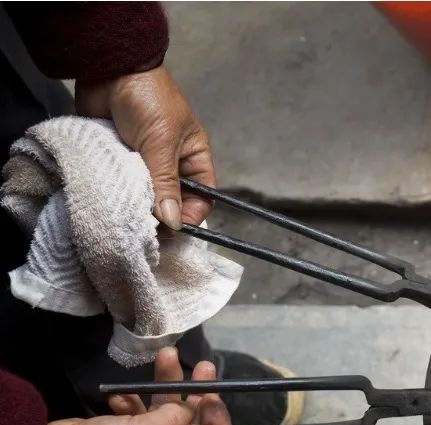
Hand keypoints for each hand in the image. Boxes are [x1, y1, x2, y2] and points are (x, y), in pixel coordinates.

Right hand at [21, 348, 229, 424]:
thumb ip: (178, 417)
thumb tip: (191, 409)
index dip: (218, 421)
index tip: (214, 393)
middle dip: (194, 395)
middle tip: (202, 366)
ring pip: (166, 416)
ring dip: (164, 389)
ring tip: (166, 357)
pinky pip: (141, 418)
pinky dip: (135, 404)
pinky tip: (120, 397)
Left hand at [75, 66, 213, 230]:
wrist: (108, 68)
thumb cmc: (147, 98)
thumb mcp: (161, 143)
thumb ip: (166, 183)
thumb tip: (171, 222)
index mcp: (193, 158)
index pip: (201, 199)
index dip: (190, 217)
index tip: (170, 230)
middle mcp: (172, 165)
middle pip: (172, 203)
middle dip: (161, 217)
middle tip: (145, 230)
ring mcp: (144, 163)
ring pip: (145, 197)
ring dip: (137, 206)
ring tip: (127, 216)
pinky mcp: (119, 160)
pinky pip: (122, 185)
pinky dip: (118, 194)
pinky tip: (112, 201)